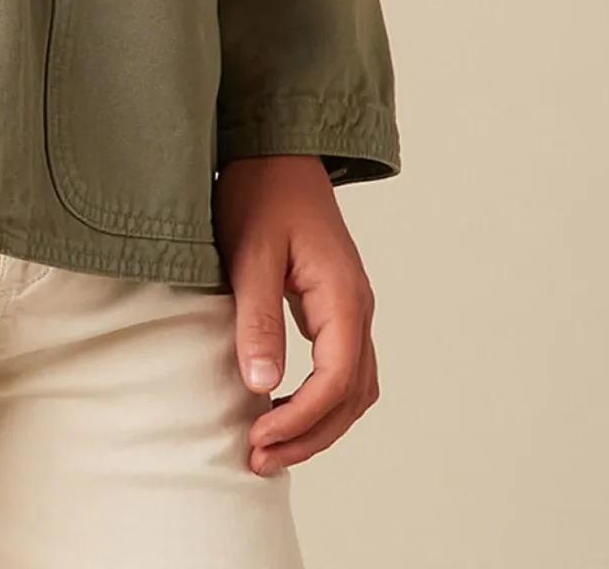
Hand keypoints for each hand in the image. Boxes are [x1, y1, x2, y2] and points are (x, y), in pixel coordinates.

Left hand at [213, 153, 379, 474]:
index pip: (336, 381)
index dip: (300, 420)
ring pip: (353, 388)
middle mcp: (358, 308)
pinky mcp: (335, 306)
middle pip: (351, 396)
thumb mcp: (250, 254)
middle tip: (258, 458)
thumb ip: (256, 318)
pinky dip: (319, 401)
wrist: (275, 150)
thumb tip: (261, 386)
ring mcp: (351, 308)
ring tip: (268, 445)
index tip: (258, 437)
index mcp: (343, 296)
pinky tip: (282, 408)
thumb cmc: (261, 192)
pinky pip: (342, 369)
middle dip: (309, 435)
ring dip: (318, 424)